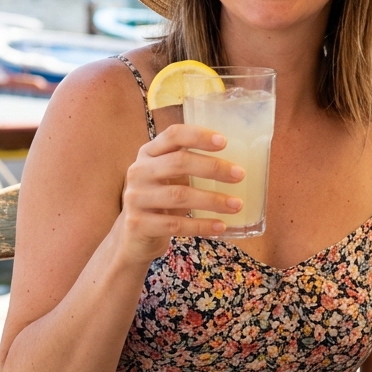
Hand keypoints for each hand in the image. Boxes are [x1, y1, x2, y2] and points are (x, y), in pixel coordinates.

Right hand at [117, 124, 244, 263]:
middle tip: (240, 175)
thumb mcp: (167, 177)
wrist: (132, 237)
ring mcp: (136, 198)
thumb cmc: (159, 201)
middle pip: (178, 162)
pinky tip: (220, 226)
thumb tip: (233, 164)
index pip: (172, 135)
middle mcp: (138, 171)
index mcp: (148, 153)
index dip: (198, 136)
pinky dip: (201, 225)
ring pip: (179, 195)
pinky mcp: (138, 224)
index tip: (224, 141)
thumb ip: (188, 165)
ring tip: (236, 204)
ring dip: (212, 200)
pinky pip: (175, 224)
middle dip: (213, 168)